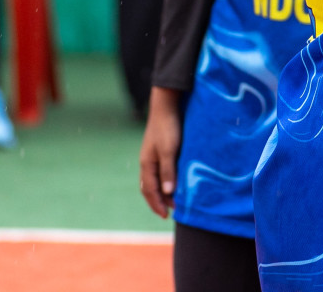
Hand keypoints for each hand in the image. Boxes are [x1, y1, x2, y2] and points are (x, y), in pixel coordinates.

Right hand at [138, 87, 182, 218]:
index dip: (157, 204)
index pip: (150, 191)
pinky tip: (174, 182)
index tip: (166, 215)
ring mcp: (152, 156)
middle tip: (171, 212)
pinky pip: (160, 171)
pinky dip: (166, 181)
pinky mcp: (160, 150)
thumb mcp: (169, 151)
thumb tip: (168, 192)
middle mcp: (147, 162)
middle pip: (150, 188)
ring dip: (163, 192)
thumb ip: (168, 171)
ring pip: (155, 180)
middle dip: (159, 201)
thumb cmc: (168, 128)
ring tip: (175, 201)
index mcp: (147, 164)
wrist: (166, 106)